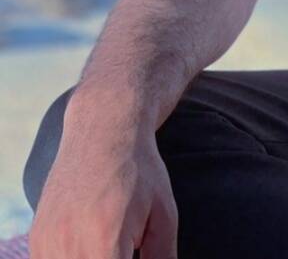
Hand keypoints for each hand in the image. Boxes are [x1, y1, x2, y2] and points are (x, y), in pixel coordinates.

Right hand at [28, 122, 177, 258]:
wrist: (104, 127)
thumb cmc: (140, 169)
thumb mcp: (163, 213)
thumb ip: (161, 256)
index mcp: (104, 241)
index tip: (134, 251)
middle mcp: (70, 245)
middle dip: (112, 258)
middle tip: (126, 242)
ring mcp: (48, 242)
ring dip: (90, 257)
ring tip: (110, 238)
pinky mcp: (38, 238)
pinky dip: (72, 256)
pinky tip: (91, 240)